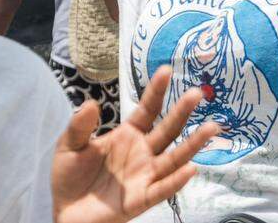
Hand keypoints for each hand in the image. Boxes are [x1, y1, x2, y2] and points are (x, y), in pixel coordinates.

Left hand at [51, 66, 218, 222]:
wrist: (65, 212)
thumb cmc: (69, 177)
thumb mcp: (70, 146)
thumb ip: (80, 126)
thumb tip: (91, 102)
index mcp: (128, 135)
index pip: (147, 110)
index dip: (156, 91)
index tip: (166, 69)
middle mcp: (142, 153)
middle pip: (168, 130)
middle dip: (182, 111)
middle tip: (198, 93)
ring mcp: (144, 176)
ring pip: (174, 158)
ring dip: (193, 144)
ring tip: (212, 127)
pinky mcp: (141, 199)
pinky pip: (162, 189)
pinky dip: (176, 181)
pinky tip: (190, 169)